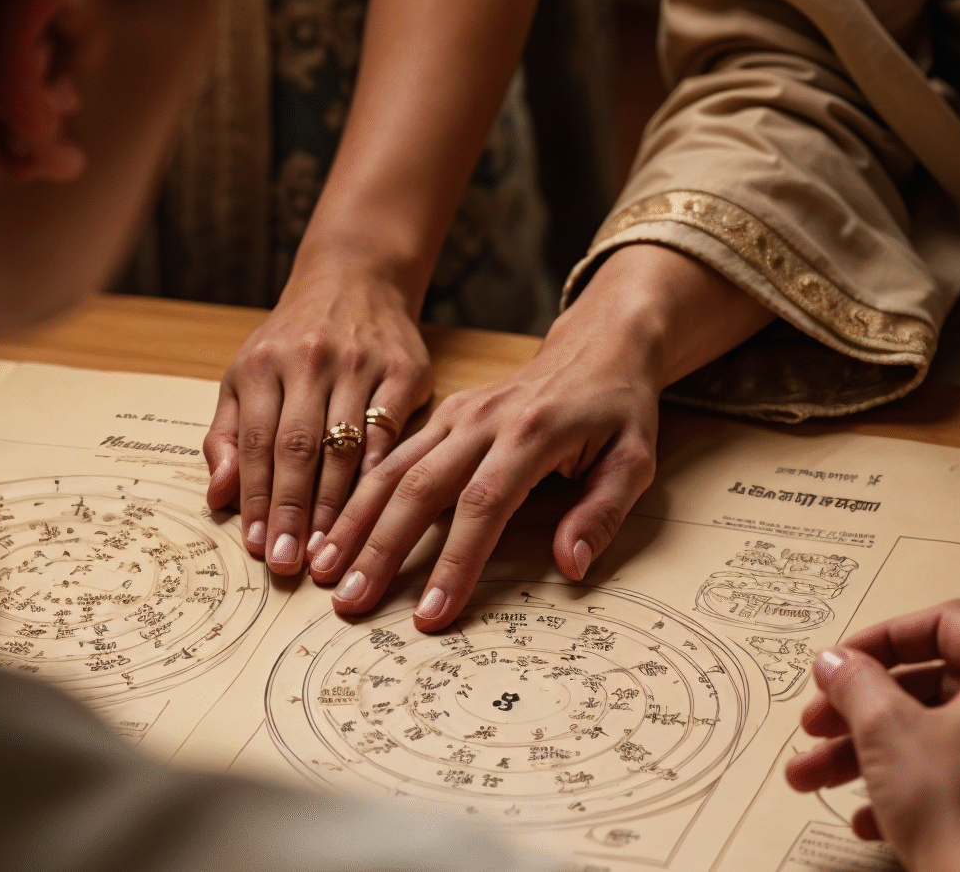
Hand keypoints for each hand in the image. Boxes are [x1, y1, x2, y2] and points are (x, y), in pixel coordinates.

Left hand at [204, 267, 431, 574]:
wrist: (355, 279)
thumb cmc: (292, 340)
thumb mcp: (246, 376)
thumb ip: (226, 437)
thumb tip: (217, 497)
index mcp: (263, 364)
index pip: (255, 444)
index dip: (256, 500)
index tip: (259, 547)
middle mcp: (309, 359)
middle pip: (297, 448)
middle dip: (292, 512)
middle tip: (291, 563)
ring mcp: (359, 362)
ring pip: (344, 445)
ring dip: (334, 505)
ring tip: (328, 550)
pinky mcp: (403, 367)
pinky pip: (390, 429)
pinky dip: (378, 472)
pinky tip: (372, 510)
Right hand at [307, 244, 771, 629]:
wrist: (599, 345)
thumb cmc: (618, 408)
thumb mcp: (635, 459)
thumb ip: (602, 512)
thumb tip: (570, 565)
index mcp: (531, 432)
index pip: (485, 505)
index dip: (455, 562)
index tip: (431, 614)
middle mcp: (483, 420)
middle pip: (420, 487)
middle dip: (380, 549)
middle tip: (349, 602)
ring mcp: (457, 415)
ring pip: (393, 469)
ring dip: (355, 522)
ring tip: (324, 570)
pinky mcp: (443, 416)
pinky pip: (393, 456)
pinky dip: (358, 495)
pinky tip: (334, 530)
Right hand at [786, 600, 959, 871]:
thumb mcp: (885, 729)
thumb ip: (855, 681)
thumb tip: (837, 663)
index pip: (945, 625)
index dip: (879, 641)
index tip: (843, 665)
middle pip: (945, 687)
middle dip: (867, 710)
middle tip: (823, 725)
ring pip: (957, 736)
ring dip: (882, 752)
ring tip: (823, 778)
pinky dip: (927, 784)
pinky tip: (875, 814)